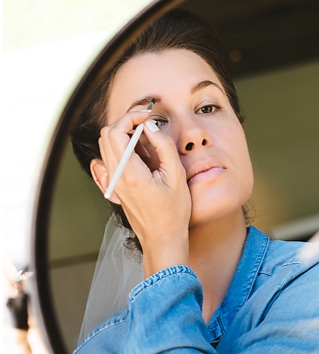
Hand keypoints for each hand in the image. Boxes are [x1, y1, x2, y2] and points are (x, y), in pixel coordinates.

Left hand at [93, 109, 190, 276]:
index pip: (117, 131)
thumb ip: (164, 147)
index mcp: (129, 172)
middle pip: (107, 134)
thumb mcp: (177, 176)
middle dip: (126, 122)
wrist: (162, 238)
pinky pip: (108, 160)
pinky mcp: (113, 186)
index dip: (132, 117)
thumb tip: (151, 126)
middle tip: (147, 123)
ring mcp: (112, 181)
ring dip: (124, 136)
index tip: (148, 116)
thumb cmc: (173, 212)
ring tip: (147, 143)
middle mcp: (115, 175)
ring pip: (106, 145)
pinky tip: (137, 157)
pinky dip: (120, 150)